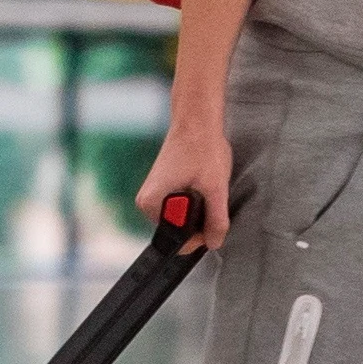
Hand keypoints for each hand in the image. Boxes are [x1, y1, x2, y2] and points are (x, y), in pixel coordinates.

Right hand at [133, 112, 233, 251]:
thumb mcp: (215, 188)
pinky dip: (195, 200)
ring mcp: (153, 196)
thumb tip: (214, 243)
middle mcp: (146, 203)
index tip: (213, 216)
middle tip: (210, 194)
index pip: (177, 240)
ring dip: (199, 209)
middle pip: (179, 230)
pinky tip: (200, 181)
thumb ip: (216, 220)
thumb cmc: (202, 148)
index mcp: (151, 204)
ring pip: (182, 219)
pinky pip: (180, 207)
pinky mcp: (162, 189)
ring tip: (205, 184)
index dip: (200, 235)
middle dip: (200, 220)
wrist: (196, 120)